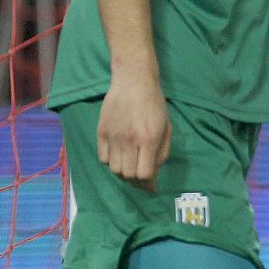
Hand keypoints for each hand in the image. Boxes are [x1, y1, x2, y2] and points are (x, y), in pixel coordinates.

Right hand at [97, 70, 169, 192]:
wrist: (133, 81)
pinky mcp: (101, 132)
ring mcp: (113, 136)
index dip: (149, 183)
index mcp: (148, 138)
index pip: (145, 173)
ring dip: (123, 171)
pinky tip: (119, 155)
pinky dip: (111, 161)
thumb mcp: (166, 127)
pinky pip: (103, 158)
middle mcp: (129, 140)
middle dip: (136, 180)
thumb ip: (162, 152)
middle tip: (141, 176)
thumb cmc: (155, 104)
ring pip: (114, 169)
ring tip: (130, 165)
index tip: (152, 187)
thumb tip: (154, 174)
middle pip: (128, 175)